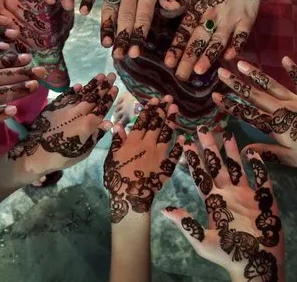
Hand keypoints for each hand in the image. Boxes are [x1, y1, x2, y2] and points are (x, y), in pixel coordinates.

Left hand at [8, 73, 117, 175]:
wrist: (37, 153)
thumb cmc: (63, 156)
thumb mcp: (84, 151)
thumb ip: (96, 135)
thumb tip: (109, 122)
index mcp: (88, 124)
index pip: (102, 108)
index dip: (109, 97)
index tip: (116, 87)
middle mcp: (78, 113)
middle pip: (94, 97)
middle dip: (104, 86)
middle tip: (111, 75)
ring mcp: (66, 108)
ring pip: (81, 93)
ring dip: (92, 84)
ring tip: (100, 76)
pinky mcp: (54, 107)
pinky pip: (66, 95)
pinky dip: (73, 90)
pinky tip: (79, 85)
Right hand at [81, 0, 176, 58]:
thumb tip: (172, 9)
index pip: (143, 17)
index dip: (138, 35)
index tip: (135, 51)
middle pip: (125, 17)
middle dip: (122, 38)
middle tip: (119, 56)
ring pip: (109, 8)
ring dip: (106, 26)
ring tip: (105, 43)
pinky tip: (83, 13)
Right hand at [104, 96, 183, 222]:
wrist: (130, 198)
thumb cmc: (117, 178)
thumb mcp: (111, 158)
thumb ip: (117, 141)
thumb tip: (118, 125)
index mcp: (133, 142)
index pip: (142, 122)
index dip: (149, 110)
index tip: (155, 99)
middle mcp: (148, 145)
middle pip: (156, 125)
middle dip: (162, 110)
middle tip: (169, 98)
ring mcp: (159, 155)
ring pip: (166, 134)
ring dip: (171, 121)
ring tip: (175, 109)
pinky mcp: (167, 166)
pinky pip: (175, 154)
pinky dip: (180, 145)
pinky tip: (184, 136)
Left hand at [163, 128, 284, 281]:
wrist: (255, 266)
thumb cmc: (227, 254)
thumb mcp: (202, 241)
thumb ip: (186, 224)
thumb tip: (164, 210)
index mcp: (213, 201)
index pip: (200, 176)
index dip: (193, 160)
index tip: (185, 142)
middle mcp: (228, 193)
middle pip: (217, 166)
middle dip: (209, 147)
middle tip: (202, 127)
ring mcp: (246, 195)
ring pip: (237, 167)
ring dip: (231, 151)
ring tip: (226, 132)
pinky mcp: (264, 199)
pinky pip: (262, 179)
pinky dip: (258, 166)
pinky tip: (253, 152)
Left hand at [164, 0, 264, 80]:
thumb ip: (180, 3)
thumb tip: (166, 13)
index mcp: (197, 7)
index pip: (184, 31)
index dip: (176, 47)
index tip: (168, 63)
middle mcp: (212, 14)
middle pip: (198, 39)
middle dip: (188, 58)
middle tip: (181, 76)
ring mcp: (231, 17)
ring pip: (218, 40)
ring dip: (208, 55)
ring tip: (199, 70)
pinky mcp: (248, 17)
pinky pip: (242, 35)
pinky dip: (236, 46)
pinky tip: (229, 59)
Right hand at [212, 57, 296, 168]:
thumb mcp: (292, 158)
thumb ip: (268, 152)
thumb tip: (244, 151)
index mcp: (276, 125)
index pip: (248, 113)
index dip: (230, 105)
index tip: (215, 95)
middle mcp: (282, 108)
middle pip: (255, 95)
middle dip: (236, 84)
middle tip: (221, 72)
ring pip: (272, 85)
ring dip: (256, 74)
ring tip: (241, 63)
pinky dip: (294, 70)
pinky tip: (285, 59)